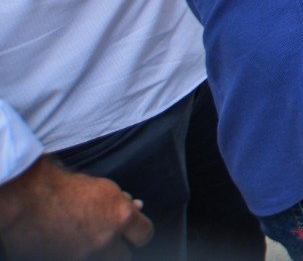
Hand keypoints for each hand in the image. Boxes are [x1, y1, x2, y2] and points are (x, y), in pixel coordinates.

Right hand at [0, 158, 152, 259]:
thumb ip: (120, 201)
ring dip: (95, 252)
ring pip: (100, 260)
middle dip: (117, 246)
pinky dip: (71, 254)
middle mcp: (104, 240)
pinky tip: (63, 243)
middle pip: (124, 256)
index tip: (132, 230)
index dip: (138, 231)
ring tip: (80, 237)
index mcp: (119, 216)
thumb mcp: (99, 187)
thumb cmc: (59, 185)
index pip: (145, 234)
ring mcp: (82, 255)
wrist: (23, 197)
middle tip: (105, 235)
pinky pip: (75, 260)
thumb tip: (136, 206)